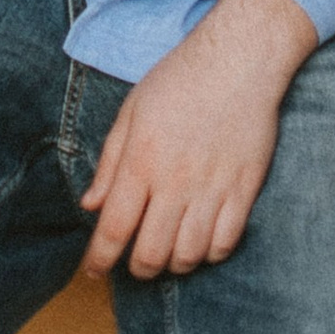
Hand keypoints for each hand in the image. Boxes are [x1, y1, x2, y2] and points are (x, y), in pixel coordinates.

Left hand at [80, 0, 317, 278]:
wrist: (236, 62)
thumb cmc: (178, 80)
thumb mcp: (131, 110)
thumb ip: (110, 161)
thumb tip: (91, 204)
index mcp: (141, 160)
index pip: (114, 225)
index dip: (100, 257)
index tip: (92, 271)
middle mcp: (175, 182)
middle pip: (152, 252)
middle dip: (138, 268)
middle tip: (134, 263)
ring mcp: (212, 190)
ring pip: (189, 255)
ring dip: (173, 263)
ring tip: (166, 253)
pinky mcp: (244, 192)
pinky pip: (226, 244)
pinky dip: (210, 254)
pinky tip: (201, 243)